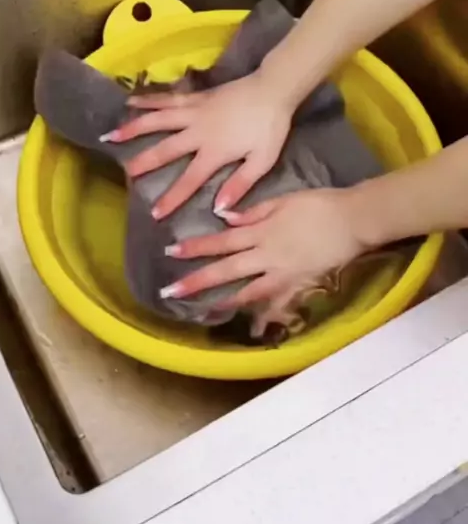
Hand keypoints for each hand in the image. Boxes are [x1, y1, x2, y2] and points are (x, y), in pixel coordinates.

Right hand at [105, 70, 293, 218]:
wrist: (274, 89)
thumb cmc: (271, 127)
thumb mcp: (262, 161)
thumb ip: (240, 185)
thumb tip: (218, 209)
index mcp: (215, 151)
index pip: (190, 180)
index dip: (172, 197)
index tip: (155, 214)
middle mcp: (198, 131)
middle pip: (166, 149)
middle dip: (144, 163)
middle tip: (124, 174)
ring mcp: (194, 111)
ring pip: (158, 120)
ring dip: (134, 128)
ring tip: (111, 135)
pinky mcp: (196, 97)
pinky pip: (167, 99)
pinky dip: (147, 101)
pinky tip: (130, 102)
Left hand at [161, 188, 371, 335]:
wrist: (353, 220)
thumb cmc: (319, 204)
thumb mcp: (283, 200)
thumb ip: (253, 212)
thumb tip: (226, 219)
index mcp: (261, 231)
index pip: (222, 241)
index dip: (196, 247)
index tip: (172, 251)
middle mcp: (267, 255)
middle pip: (227, 270)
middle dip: (197, 280)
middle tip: (170, 290)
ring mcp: (283, 273)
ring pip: (247, 291)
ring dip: (222, 300)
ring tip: (201, 308)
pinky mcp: (299, 284)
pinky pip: (276, 301)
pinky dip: (261, 313)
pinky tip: (249, 323)